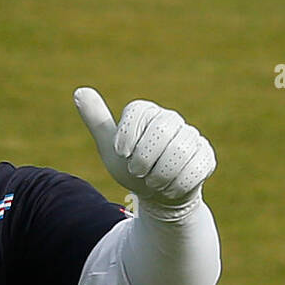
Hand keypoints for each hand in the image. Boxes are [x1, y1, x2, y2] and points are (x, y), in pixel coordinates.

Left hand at [74, 87, 215, 208]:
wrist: (157, 193)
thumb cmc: (132, 168)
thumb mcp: (110, 147)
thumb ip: (97, 120)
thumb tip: (79, 91)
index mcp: (147, 113)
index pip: (138, 110)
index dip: (127, 134)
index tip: (121, 153)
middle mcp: (171, 119)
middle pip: (161, 129)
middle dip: (143, 158)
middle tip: (137, 171)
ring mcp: (191, 136)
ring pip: (179, 151)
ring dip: (159, 175)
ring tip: (153, 181)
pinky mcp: (205, 155)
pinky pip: (195, 168)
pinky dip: (176, 185)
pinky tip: (170, 188)